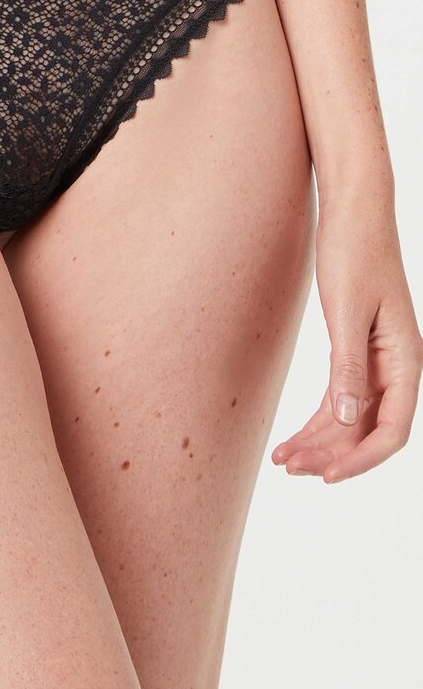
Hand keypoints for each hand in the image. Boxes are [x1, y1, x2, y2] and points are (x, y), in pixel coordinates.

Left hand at [272, 195, 422, 481]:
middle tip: (288, 466)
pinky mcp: (357, 347)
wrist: (352, 211)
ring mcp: (377, 358)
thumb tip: (345, 418)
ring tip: (283, 458)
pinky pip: (342, 395)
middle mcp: (396, 365)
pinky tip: (296, 433)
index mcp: (405, 359)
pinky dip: (319, 417)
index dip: (360, 460)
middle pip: (367, 429)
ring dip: (320, 440)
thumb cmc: (354, 252)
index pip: (391, 429)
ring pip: (352, 416)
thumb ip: (348, 367)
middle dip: (330, 454)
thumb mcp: (347, 311)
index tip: (325, 476)